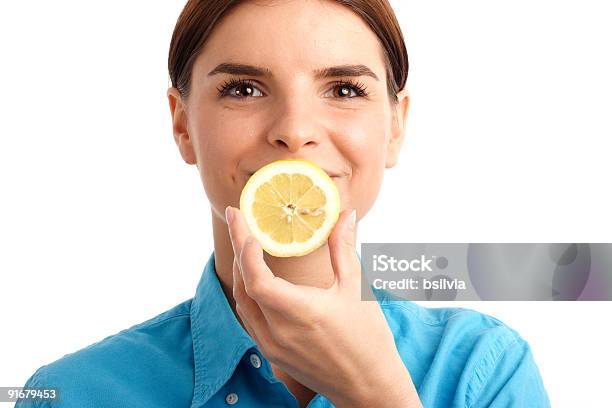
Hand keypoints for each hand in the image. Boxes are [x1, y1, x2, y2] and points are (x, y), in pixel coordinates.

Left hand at [225, 206, 421, 407]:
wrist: (368, 386)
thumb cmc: (368, 337)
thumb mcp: (357, 288)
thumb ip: (344, 248)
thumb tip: (346, 214)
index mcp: (301, 313)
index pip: (257, 280)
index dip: (245, 249)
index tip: (243, 221)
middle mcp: (279, 331)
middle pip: (244, 286)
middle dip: (238, 248)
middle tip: (238, 219)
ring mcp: (272, 345)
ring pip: (242, 303)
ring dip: (240, 270)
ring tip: (244, 242)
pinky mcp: (273, 353)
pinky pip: (249, 318)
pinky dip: (247, 293)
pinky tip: (254, 277)